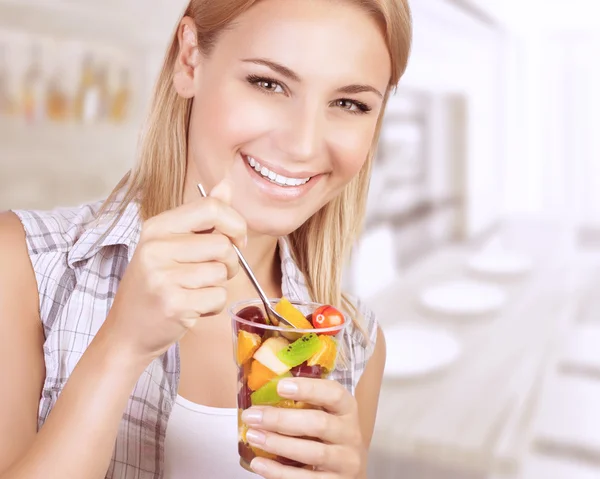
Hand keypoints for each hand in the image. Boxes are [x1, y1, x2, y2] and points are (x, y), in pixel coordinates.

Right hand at [99, 178, 245, 365]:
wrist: (126, 331)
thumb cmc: (154, 285)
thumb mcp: (170, 244)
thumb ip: (201, 216)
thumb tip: (227, 185)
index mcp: (157, 226)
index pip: (212, 208)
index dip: (235, 223)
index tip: (237, 239)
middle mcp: (156, 247)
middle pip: (223, 245)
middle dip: (230, 263)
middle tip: (213, 273)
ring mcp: (163, 276)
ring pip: (222, 273)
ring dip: (218, 286)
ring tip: (194, 291)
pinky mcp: (173, 304)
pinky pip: (218, 298)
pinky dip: (213, 306)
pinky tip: (192, 308)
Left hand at [241, 378, 365, 478]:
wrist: (347, 471)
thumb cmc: (329, 436)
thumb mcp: (326, 416)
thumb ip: (304, 405)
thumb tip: (262, 393)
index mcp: (347, 410)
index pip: (334, 394)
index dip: (308, 388)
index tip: (280, 387)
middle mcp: (351, 434)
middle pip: (318, 423)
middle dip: (281, 419)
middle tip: (252, 416)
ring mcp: (346, 461)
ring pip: (312, 453)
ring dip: (277, 444)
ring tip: (253, 436)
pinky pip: (305, 478)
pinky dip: (279, 472)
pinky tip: (259, 463)